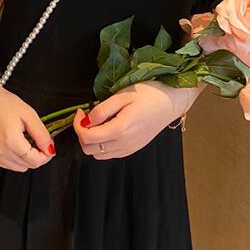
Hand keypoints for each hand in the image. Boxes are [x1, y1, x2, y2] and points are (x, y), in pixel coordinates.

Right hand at [0, 81, 54, 171]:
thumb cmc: (5, 104)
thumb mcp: (29, 115)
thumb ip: (42, 135)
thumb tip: (50, 150)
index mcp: (10, 141)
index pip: (35, 161)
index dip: (46, 155)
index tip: (48, 144)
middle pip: (28, 166)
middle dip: (38, 156)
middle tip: (39, 141)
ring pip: (19, 168)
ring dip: (27, 159)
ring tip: (26, 141)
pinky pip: (8, 165)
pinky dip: (16, 159)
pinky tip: (16, 145)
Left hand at [72, 81, 203, 159]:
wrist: (171, 101)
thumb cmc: (150, 94)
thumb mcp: (122, 96)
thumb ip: (102, 110)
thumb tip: (86, 120)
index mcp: (120, 130)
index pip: (87, 137)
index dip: (77, 125)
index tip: (80, 112)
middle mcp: (123, 144)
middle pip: (89, 149)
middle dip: (82, 134)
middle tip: (86, 117)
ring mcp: (129, 149)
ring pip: (98, 155)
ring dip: (92, 141)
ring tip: (97, 123)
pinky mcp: (133, 149)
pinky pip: (110, 154)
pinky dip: (102, 145)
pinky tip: (107, 130)